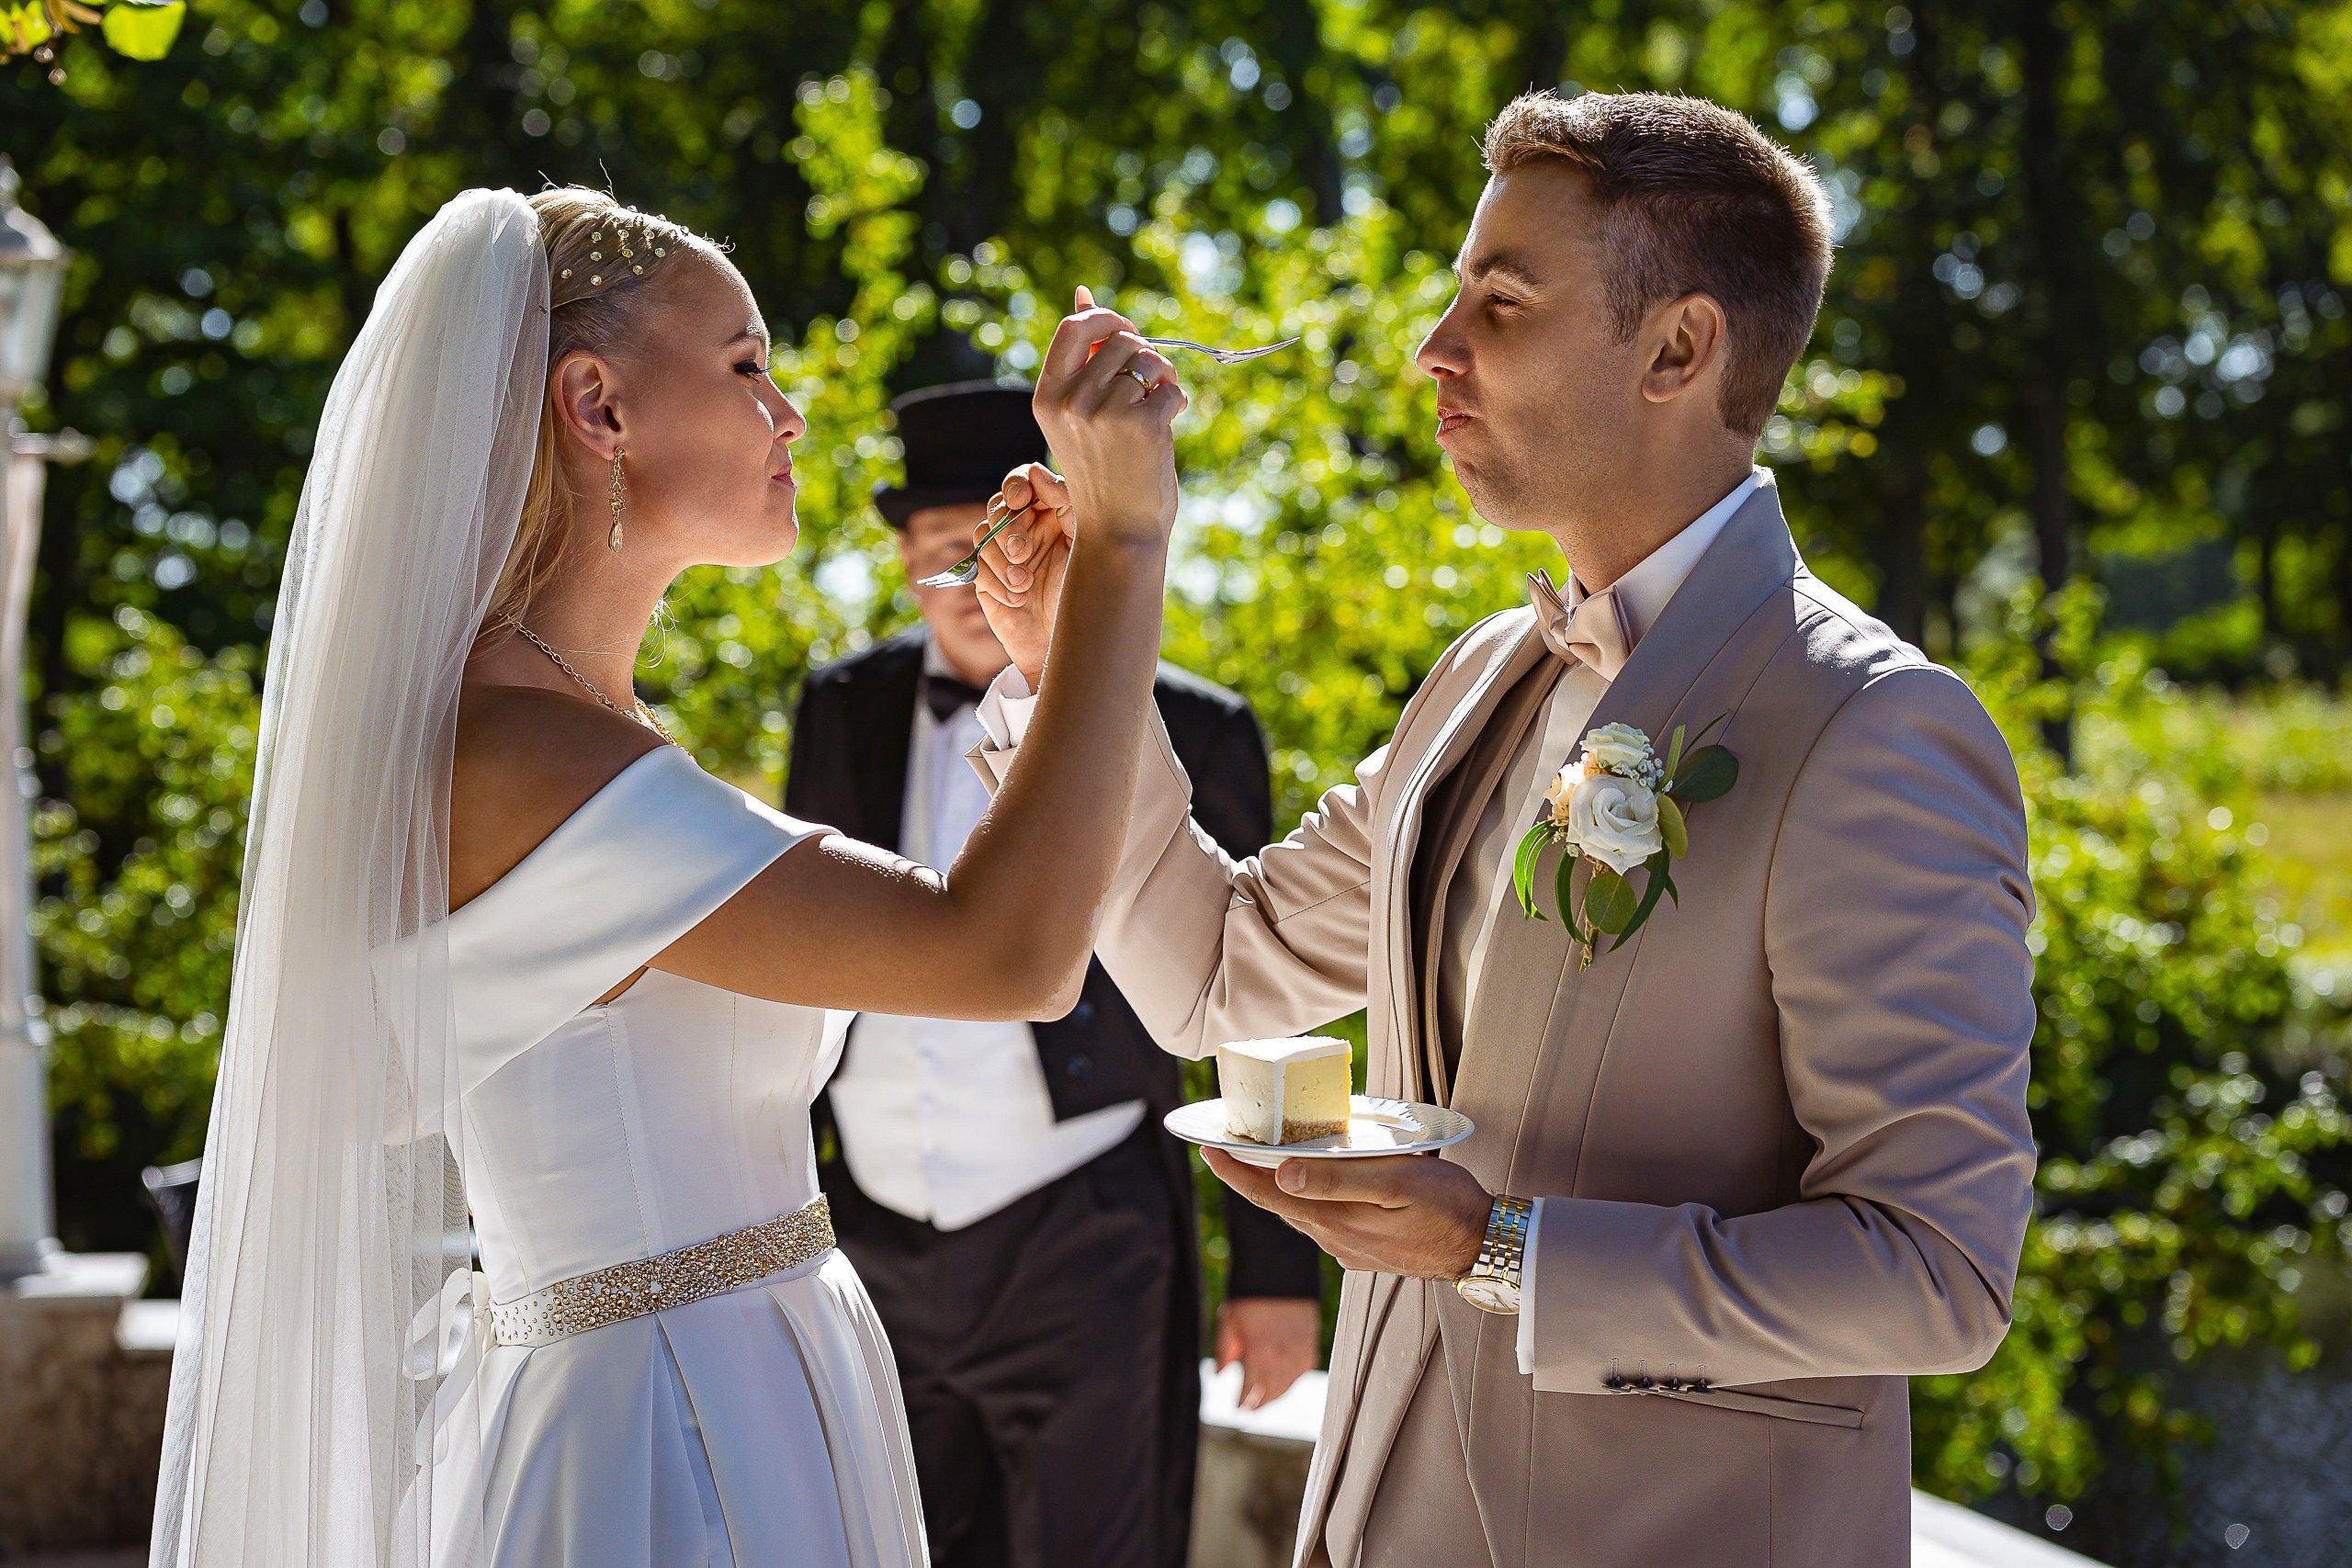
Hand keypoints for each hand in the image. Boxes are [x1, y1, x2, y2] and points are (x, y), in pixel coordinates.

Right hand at [973, 463, 1072, 686]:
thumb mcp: (1086, 545)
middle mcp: (1027, 530)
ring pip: (983, 535)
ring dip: (1000, 560)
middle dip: (1008, 529)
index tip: (1021, 499)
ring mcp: (1005, 555)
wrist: (1071, 644)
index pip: (1023, 482)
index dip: (1015, 485)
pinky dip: (995, 583)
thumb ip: (1066, 504)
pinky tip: (1017, 600)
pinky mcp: (988, 580)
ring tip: (1024, 585)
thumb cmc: (1087, 594)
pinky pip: (977, 568)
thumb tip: (1037, 471)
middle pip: (999, 507)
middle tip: (1023, 554)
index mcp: (1052, 514)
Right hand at [1027, 285, 1185, 550]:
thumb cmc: (1103, 470)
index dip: (1106, 319)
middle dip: (1144, 353)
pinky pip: (1171, 388)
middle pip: (1120, 338)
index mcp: (1047, 395)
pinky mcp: (1141, 424)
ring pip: (1149, 360)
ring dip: (1163, 377)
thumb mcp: (1079, 413)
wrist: (1118, 531)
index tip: (1126, 334)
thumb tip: (1083, 292)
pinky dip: (1177, 402)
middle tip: (1151, 382)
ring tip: (1158, 405)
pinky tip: (1166, 426)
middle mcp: (1070, 400)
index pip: (1074, 327)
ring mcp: (1104, 412)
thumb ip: (1084, 357)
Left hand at [1202, 1149, 1490, 1280]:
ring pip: (1301, 1211)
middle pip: (1278, 1203)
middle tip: (1230, 1144)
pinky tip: (1319, 1180)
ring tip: (1267, 1155)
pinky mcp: (1365, 1249)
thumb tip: (1281, 1177)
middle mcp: (1332, 1238)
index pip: (1267, 1194)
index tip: (1207, 1147)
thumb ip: (1338, 1179)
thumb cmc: (1446, 1207)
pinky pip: (1325, 1219)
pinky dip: (1312, 1196)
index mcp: (1333, 1220)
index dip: (1234, 1171)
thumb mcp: (1394, 1182)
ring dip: (1280, 1185)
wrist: (1484, 1246)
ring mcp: (1348, 1247)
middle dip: (1251, 1174)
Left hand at [1215, 1296, 1320, 1409]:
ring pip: (1288, 1386)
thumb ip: (1224, 1350)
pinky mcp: (1310, 1344)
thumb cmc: (1250, 1295)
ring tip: (1265, 1399)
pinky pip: (1303, 1371)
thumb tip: (1218, 1374)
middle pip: (1269, 1394)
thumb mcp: (1228, 1321)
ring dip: (1275, 1395)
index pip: (1249, 1390)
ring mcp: (1298, 1352)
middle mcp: (1280, 1358)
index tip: (1237, 1408)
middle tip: (1250, 1409)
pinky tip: (1285, 1380)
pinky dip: (1293, 1380)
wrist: (1279, 1271)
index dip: (1242, 1402)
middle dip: (1258, 1404)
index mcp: (1257, 1354)